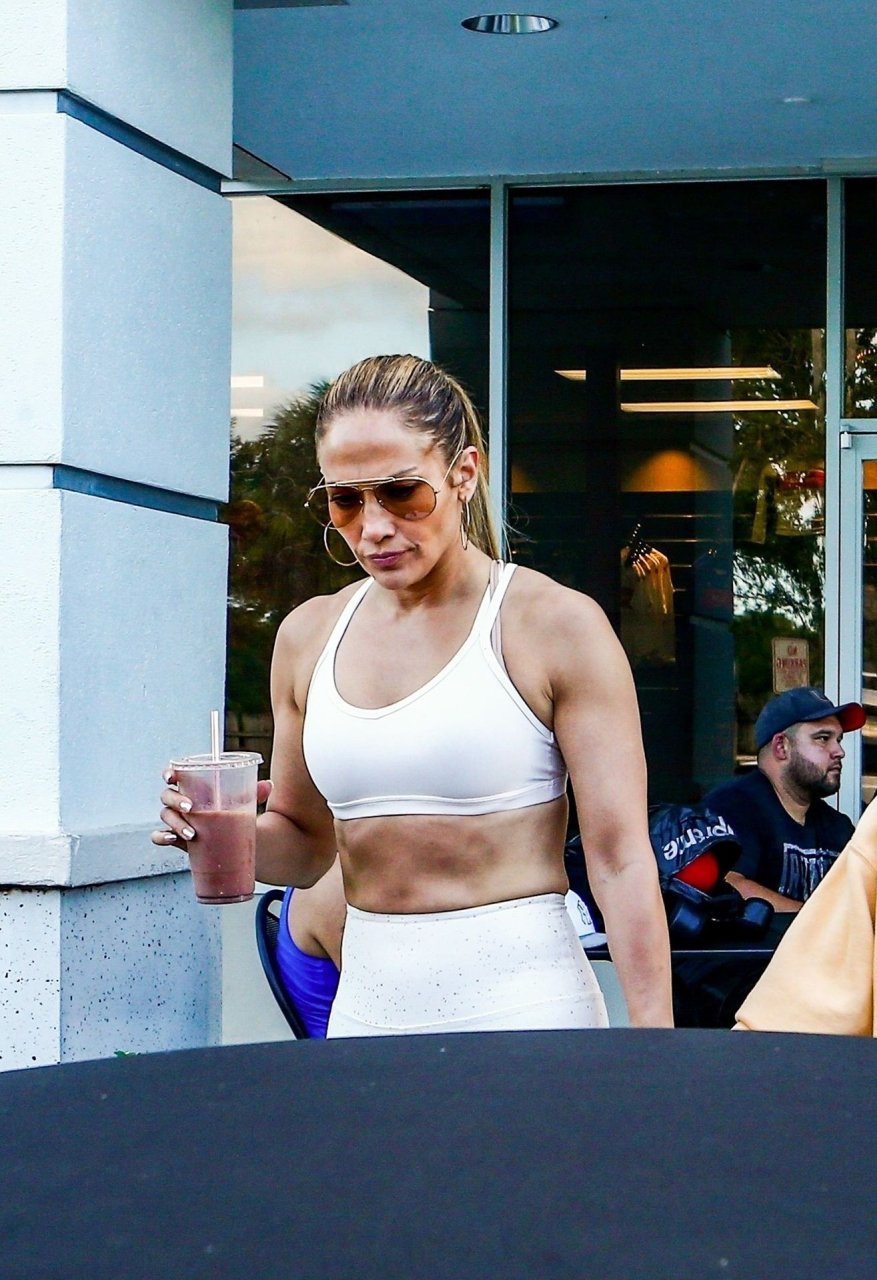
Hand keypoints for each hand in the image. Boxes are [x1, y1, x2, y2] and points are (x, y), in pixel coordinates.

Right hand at [151, 772, 272, 847]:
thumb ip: (254, 792)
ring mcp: (177, 819)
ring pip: (166, 816)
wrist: (235, 838)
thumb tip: (269, 785)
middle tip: (190, 807)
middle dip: (176, 800)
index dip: (169, 773)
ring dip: (176, 823)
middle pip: (167, 796)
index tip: (171, 777)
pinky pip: (160, 837)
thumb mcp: (244, 802)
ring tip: (193, 834)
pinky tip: (171, 840)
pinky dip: (161, 837)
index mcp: (193, 786)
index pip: (175, 775)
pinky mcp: (176, 838)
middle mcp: (181, 801)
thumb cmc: (235, 812)